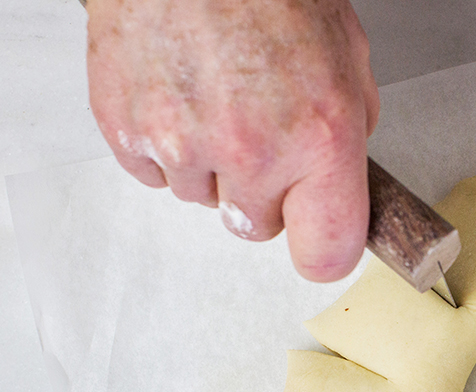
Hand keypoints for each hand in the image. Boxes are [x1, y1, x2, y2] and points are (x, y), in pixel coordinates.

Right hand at [86, 0, 379, 281]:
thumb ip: (349, 129)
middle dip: (263, 193)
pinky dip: (164, 146)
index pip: (327, 253)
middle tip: (261, 134)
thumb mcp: (346, 53)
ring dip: (210, 164)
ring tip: (214, 96)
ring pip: (201, 199)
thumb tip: (338, 180)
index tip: (321, 238)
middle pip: (257, 228)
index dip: (325, 249)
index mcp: (320, 135)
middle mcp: (252, 149)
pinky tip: (179, 94)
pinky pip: (152, 173)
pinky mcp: (126, 130)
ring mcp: (182, 143)